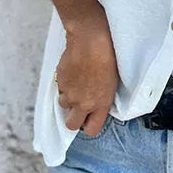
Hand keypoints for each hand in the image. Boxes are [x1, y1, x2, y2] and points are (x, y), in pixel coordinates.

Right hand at [55, 1, 119, 135]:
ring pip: (64, 104)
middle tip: (78, 108)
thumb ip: (102, 99)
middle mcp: (83, 103)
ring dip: (69, 98)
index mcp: (100, 104)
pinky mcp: (60, 81)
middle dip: (73, 119)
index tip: (90, 120)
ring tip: (78, 84)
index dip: (89, 126)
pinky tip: (74, 72)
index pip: (91, 130)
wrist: (91, 42)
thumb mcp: (112, 84)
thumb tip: (95, 104)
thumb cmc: (107, 58)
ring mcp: (70, 93)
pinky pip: (60, 88)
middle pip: (71, 125)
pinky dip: (65, 84)